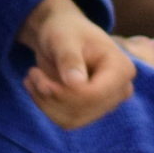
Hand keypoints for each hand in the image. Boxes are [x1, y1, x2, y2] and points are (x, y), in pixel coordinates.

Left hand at [18, 0, 135, 128]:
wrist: (64, 35)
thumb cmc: (66, 30)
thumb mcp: (64, 39)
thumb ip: (69, 58)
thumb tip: (77, 84)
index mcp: (122, 68)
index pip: (94, 94)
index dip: (64, 92)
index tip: (35, 74)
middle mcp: (120, 90)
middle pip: (84, 109)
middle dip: (52, 95)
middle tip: (31, 73)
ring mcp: (108, 103)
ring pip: (73, 119)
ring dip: (46, 102)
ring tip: (32, 78)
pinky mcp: (93, 112)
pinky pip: (67, 122)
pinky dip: (47, 107)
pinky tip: (37, 88)